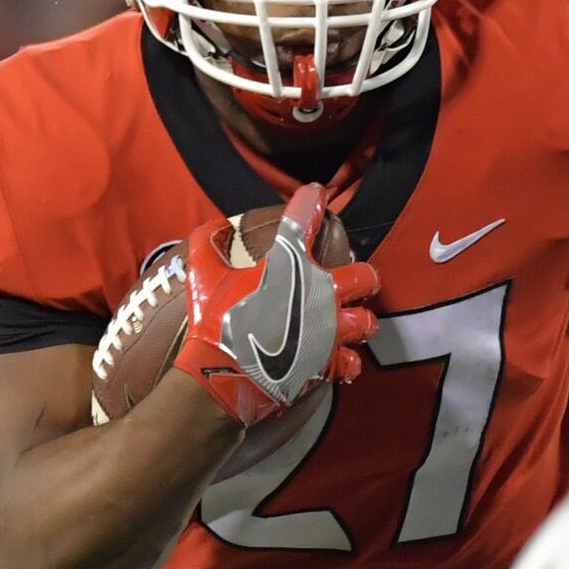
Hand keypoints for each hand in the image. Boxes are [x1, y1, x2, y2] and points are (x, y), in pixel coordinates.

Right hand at [178, 182, 379, 425]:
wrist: (225, 374)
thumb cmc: (215, 321)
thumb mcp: (202, 274)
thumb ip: (207, 243)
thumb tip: (217, 228)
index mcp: (291, 263)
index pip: (305, 217)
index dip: (311, 200)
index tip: (315, 193)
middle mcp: (321, 292)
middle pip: (364, 276)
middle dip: (362, 277)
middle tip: (352, 281)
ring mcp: (330, 329)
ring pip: (366, 322)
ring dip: (359, 321)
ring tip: (349, 323)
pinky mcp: (329, 362)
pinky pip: (351, 362)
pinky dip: (345, 360)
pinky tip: (337, 359)